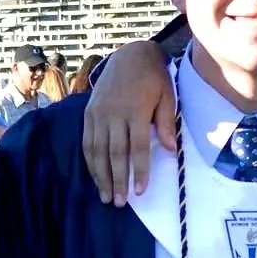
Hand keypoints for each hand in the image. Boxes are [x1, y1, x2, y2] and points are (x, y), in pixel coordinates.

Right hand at [81, 41, 176, 204]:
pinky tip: (95, 176)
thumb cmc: (153, 77)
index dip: (138, 170)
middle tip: (120, 203)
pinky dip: (90, 161)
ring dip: (101, 176)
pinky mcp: (89, 113)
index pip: (137, 147)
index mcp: (135, 110)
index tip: (140, 191)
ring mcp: (98, 113)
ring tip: (106, 197)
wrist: (129, 55)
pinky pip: (87, 141)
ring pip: (97, 150)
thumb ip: (165, 122)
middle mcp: (113, 113)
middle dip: (117, 179)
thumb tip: (170, 149)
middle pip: (114, 153)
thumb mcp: (167, 95)